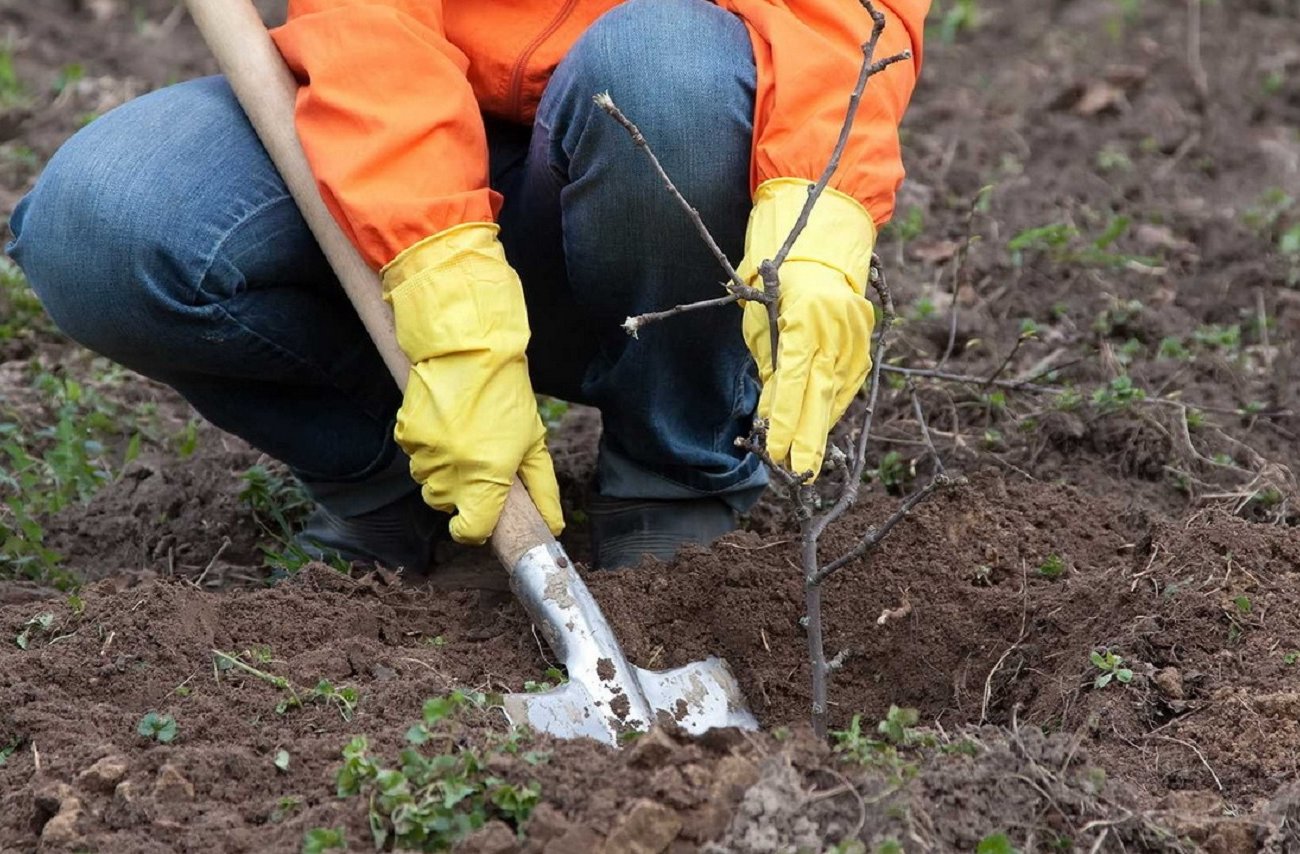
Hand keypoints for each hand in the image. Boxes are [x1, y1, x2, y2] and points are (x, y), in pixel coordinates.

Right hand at [383, 223, 563, 543]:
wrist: (468, 346)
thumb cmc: (506, 392)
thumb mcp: (533, 440)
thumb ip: (542, 488)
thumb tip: (553, 525)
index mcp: (487, 475)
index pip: (469, 531)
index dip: (475, 529)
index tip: (480, 518)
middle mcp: (451, 469)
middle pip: (445, 507)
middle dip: (461, 495)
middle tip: (478, 463)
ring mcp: (425, 452)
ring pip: (427, 482)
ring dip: (443, 471)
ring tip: (461, 437)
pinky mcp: (405, 433)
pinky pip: (414, 456)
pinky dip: (427, 448)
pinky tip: (444, 423)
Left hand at [743, 262, 874, 475]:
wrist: (818, 258)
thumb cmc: (778, 291)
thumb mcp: (763, 326)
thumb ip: (770, 371)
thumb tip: (769, 416)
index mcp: (806, 319)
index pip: (794, 380)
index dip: (786, 418)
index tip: (778, 450)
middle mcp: (836, 328)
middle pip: (821, 392)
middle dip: (810, 436)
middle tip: (801, 473)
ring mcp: (856, 336)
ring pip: (837, 391)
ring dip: (820, 425)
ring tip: (807, 458)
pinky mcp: (865, 343)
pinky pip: (849, 383)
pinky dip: (833, 406)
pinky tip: (821, 426)